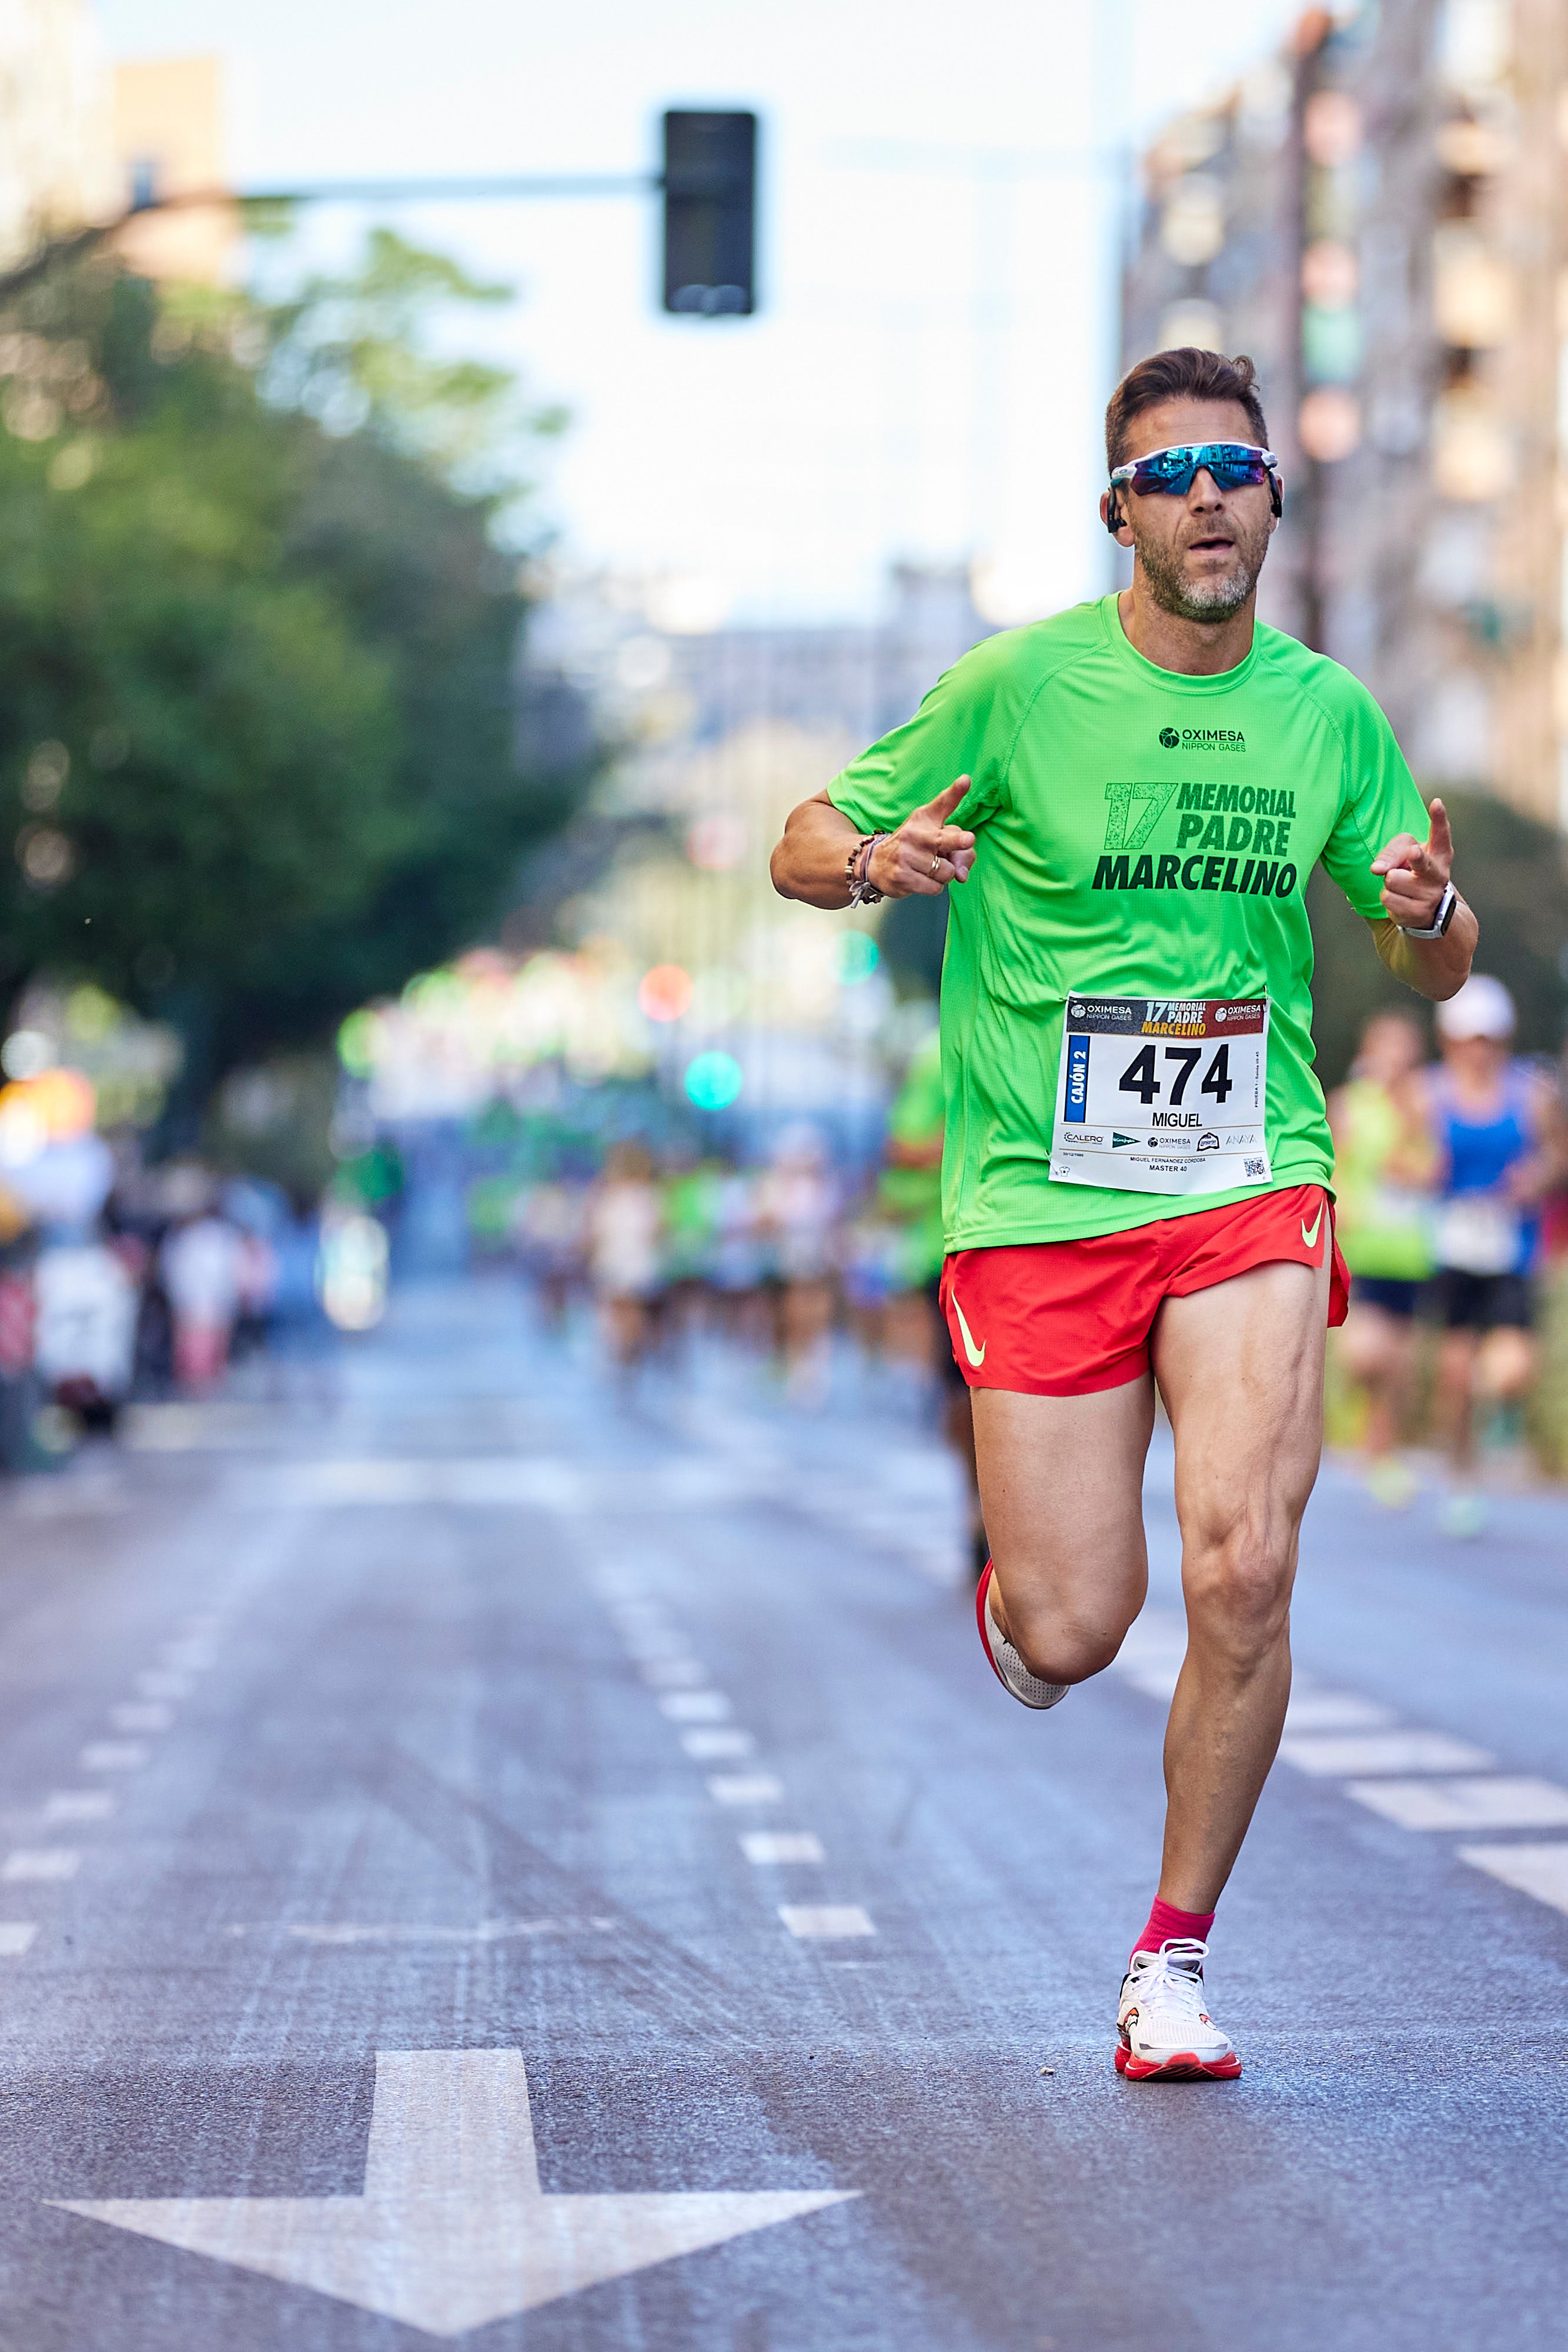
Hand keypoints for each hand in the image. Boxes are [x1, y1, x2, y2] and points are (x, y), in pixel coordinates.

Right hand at [867, 777, 976, 898]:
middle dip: (959, 841)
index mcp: (925, 818)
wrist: (875, 863)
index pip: (942, 803)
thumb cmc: (914, 847)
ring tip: (929, 868)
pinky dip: (934, 887)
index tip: (966, 781)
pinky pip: (936, 887)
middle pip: (945, 839)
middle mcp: (915, 834)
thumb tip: (962, 874)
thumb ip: (957, 848)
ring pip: (947, 872)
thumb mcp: (933, 835)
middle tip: (969, 840)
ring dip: (944, 875)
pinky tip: (921, 879)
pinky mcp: (903, 877)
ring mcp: (907, 856)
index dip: (955, 792)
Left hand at [1371, 797, 1452, 928]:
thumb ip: (1392, 852)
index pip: (1441, 833)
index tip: (1436, 802)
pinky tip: (1400, 900)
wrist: (1427, 910)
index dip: (1439, 818)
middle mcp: (1439, 874)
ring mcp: (1431, 895)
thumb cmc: (1412, 871)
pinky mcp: (1418, 913)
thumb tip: (1377, 869)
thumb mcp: (1404, 854)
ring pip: (1392, 879)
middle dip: (1417, 858)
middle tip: (1414, 852)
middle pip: (1423, 862)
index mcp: (1440, 854)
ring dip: (1390, 883)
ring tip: (1401, 887)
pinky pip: (1387, 898)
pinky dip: (1388, 898)